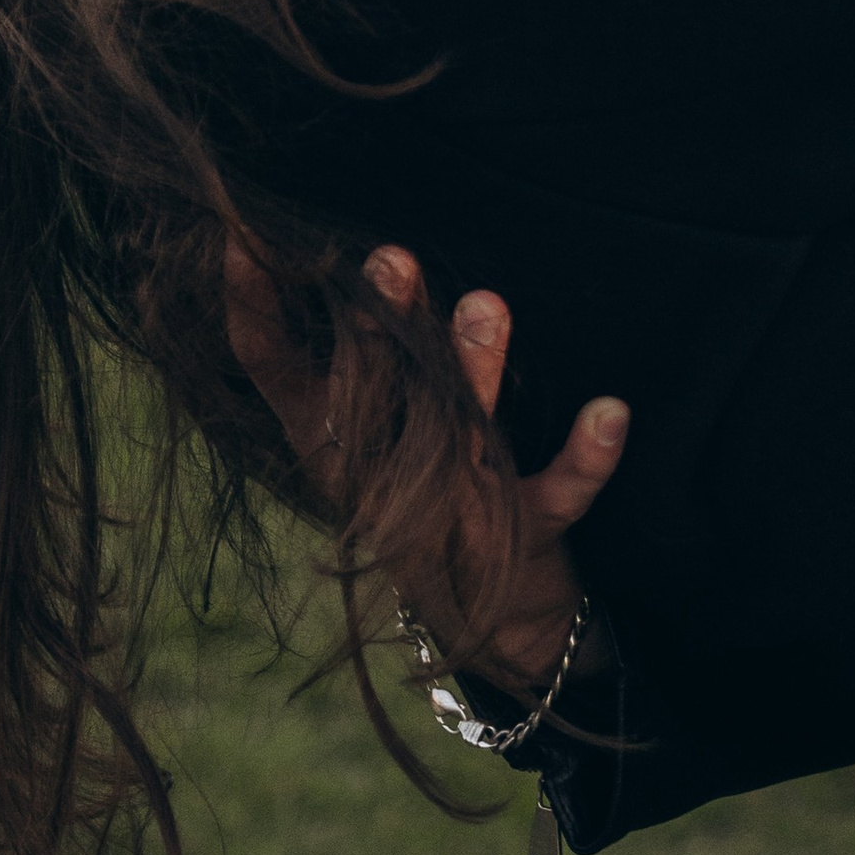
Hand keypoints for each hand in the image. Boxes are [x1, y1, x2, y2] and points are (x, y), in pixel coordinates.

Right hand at [224, 239, 626, 686]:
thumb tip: (314, 239)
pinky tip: (612, 412)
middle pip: (371, 394)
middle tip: (391, 258)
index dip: (252, 306)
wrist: (487, 618)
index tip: (243, 236)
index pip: (273, 370)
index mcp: (328, 443)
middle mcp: (378, 476)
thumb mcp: (352, 428)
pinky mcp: (524, 533)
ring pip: (458, 435)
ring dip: (476, 372)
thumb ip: (342, 346)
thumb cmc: (413, 488)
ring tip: (489, 305)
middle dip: (383, 328)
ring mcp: (453, 509)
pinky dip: (587, 459)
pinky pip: (559, 494)